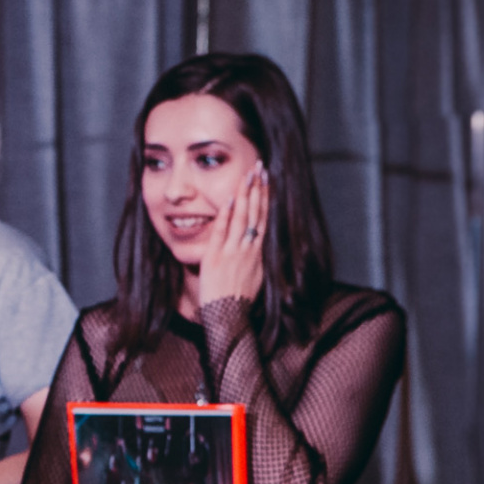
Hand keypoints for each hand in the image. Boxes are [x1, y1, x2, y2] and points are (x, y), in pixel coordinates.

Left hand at [198, 164, 267, 308]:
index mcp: (257, 253)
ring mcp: (233, 252)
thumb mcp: (253, 278)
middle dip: (258, 188)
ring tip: (249, 174)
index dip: (265, 199)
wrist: (228, 317)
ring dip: (246, 195)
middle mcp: (248, 249)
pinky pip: (223, 232)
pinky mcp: (217, 257)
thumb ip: (252, 260)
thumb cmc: (238, 301)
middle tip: (260, 167)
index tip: (267, 181)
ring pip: (243, 218)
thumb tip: (253, 249)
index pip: (263, 219)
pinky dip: (227, 215)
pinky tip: (231, 200)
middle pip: (256, 213)